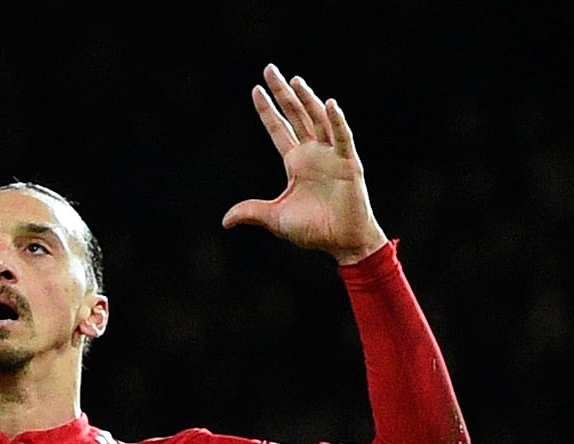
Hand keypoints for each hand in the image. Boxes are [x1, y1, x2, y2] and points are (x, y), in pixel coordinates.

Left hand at [222, 64, 387, 264]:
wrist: (342, 242)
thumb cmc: (313, 230)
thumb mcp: (275, 219)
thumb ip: (252, 213)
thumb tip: (224, 221)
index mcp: (295, 162)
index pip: (278, 130)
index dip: (267, 111)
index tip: (255, 90)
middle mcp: (313, 153)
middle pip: (295, 116)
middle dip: (282, 94)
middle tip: (268, 69)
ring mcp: (332, 155)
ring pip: (318, 120)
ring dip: (307, 100)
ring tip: (294, 80)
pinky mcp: (349, 164)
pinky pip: (342, 138)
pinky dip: (337, 121)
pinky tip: (329, 104)